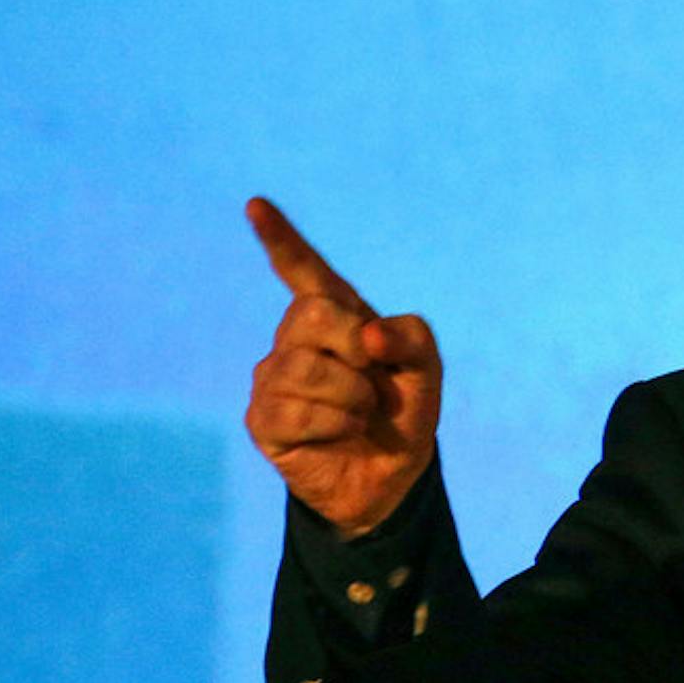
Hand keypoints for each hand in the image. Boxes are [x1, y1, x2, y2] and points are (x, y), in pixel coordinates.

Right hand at [243, 197, 440, 536]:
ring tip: (360, 415)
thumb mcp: (426, 370)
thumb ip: (412, 338)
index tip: (256, 206)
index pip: (304, 271)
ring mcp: (274, 376)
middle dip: (356, 348)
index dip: (281, 239)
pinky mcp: (263, 417)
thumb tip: (366, 336)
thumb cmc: (403, 413)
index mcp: (337, 316)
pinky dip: (333, 425)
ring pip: (305, 368)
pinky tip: (339, 434)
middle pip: (313, 314)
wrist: (393, 477)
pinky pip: (295, 411)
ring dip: (351, 398)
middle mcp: (297, 338)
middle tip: (373, 380)